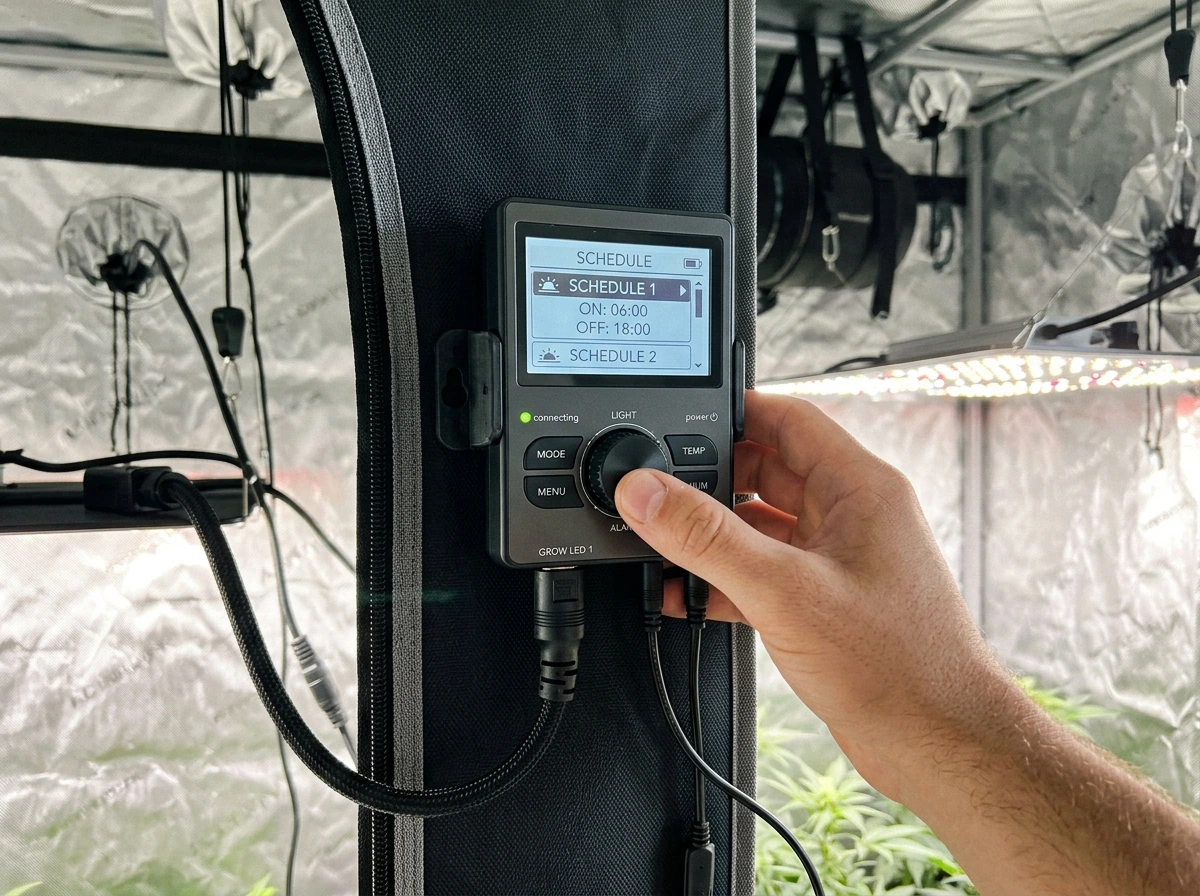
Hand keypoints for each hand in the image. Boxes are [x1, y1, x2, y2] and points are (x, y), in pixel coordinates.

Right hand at [614, 390, 1008, 797]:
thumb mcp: (784, 591)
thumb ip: (708, 539)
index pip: (789, 419)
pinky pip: (764, 573)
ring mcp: (840, 560)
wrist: (938, 745)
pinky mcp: (826, 603)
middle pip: (768, 471)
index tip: (679, 419)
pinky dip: (724, 581)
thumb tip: (647, 492)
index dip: (733, 412)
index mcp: (861, 488)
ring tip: (662, 548)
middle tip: (658, 491)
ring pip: (762, 526)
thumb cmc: (899, 666)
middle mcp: (854, 516)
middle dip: (711, 481)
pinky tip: (687, 597)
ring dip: (713, 537)